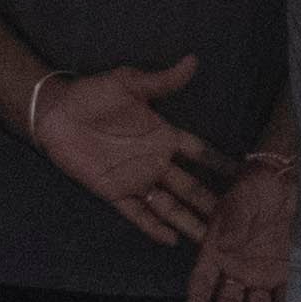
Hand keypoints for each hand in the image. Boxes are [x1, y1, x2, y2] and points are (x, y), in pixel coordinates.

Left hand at [25, 53, 221, 247]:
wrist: (55, 114)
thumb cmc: (92, 95)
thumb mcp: (129, 83)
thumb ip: (162, 81)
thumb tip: (192, 60)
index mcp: (163, 136)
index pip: (200, 153)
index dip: (220, 163)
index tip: (245, 175)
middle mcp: (155, 161)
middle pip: (190, 186)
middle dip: (211, 201)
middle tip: (236, 217)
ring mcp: (135, 178)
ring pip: (169, 205)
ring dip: (189, 221)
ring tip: (210, 238)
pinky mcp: (113, 191)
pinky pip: (137, 213)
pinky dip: (154, 227)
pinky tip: (172, 240)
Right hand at [190, 152, 298, 301]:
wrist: (284, 181)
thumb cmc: (254, 188)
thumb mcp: (240, 201)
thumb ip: (234, 223)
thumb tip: (227, 246)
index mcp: (216, 251)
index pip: (202, 280)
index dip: (197, 298)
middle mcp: (235, 266)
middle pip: (227, 298)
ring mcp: (260, 270)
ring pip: (255, 301)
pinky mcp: (283, 269)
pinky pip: (283, 292)